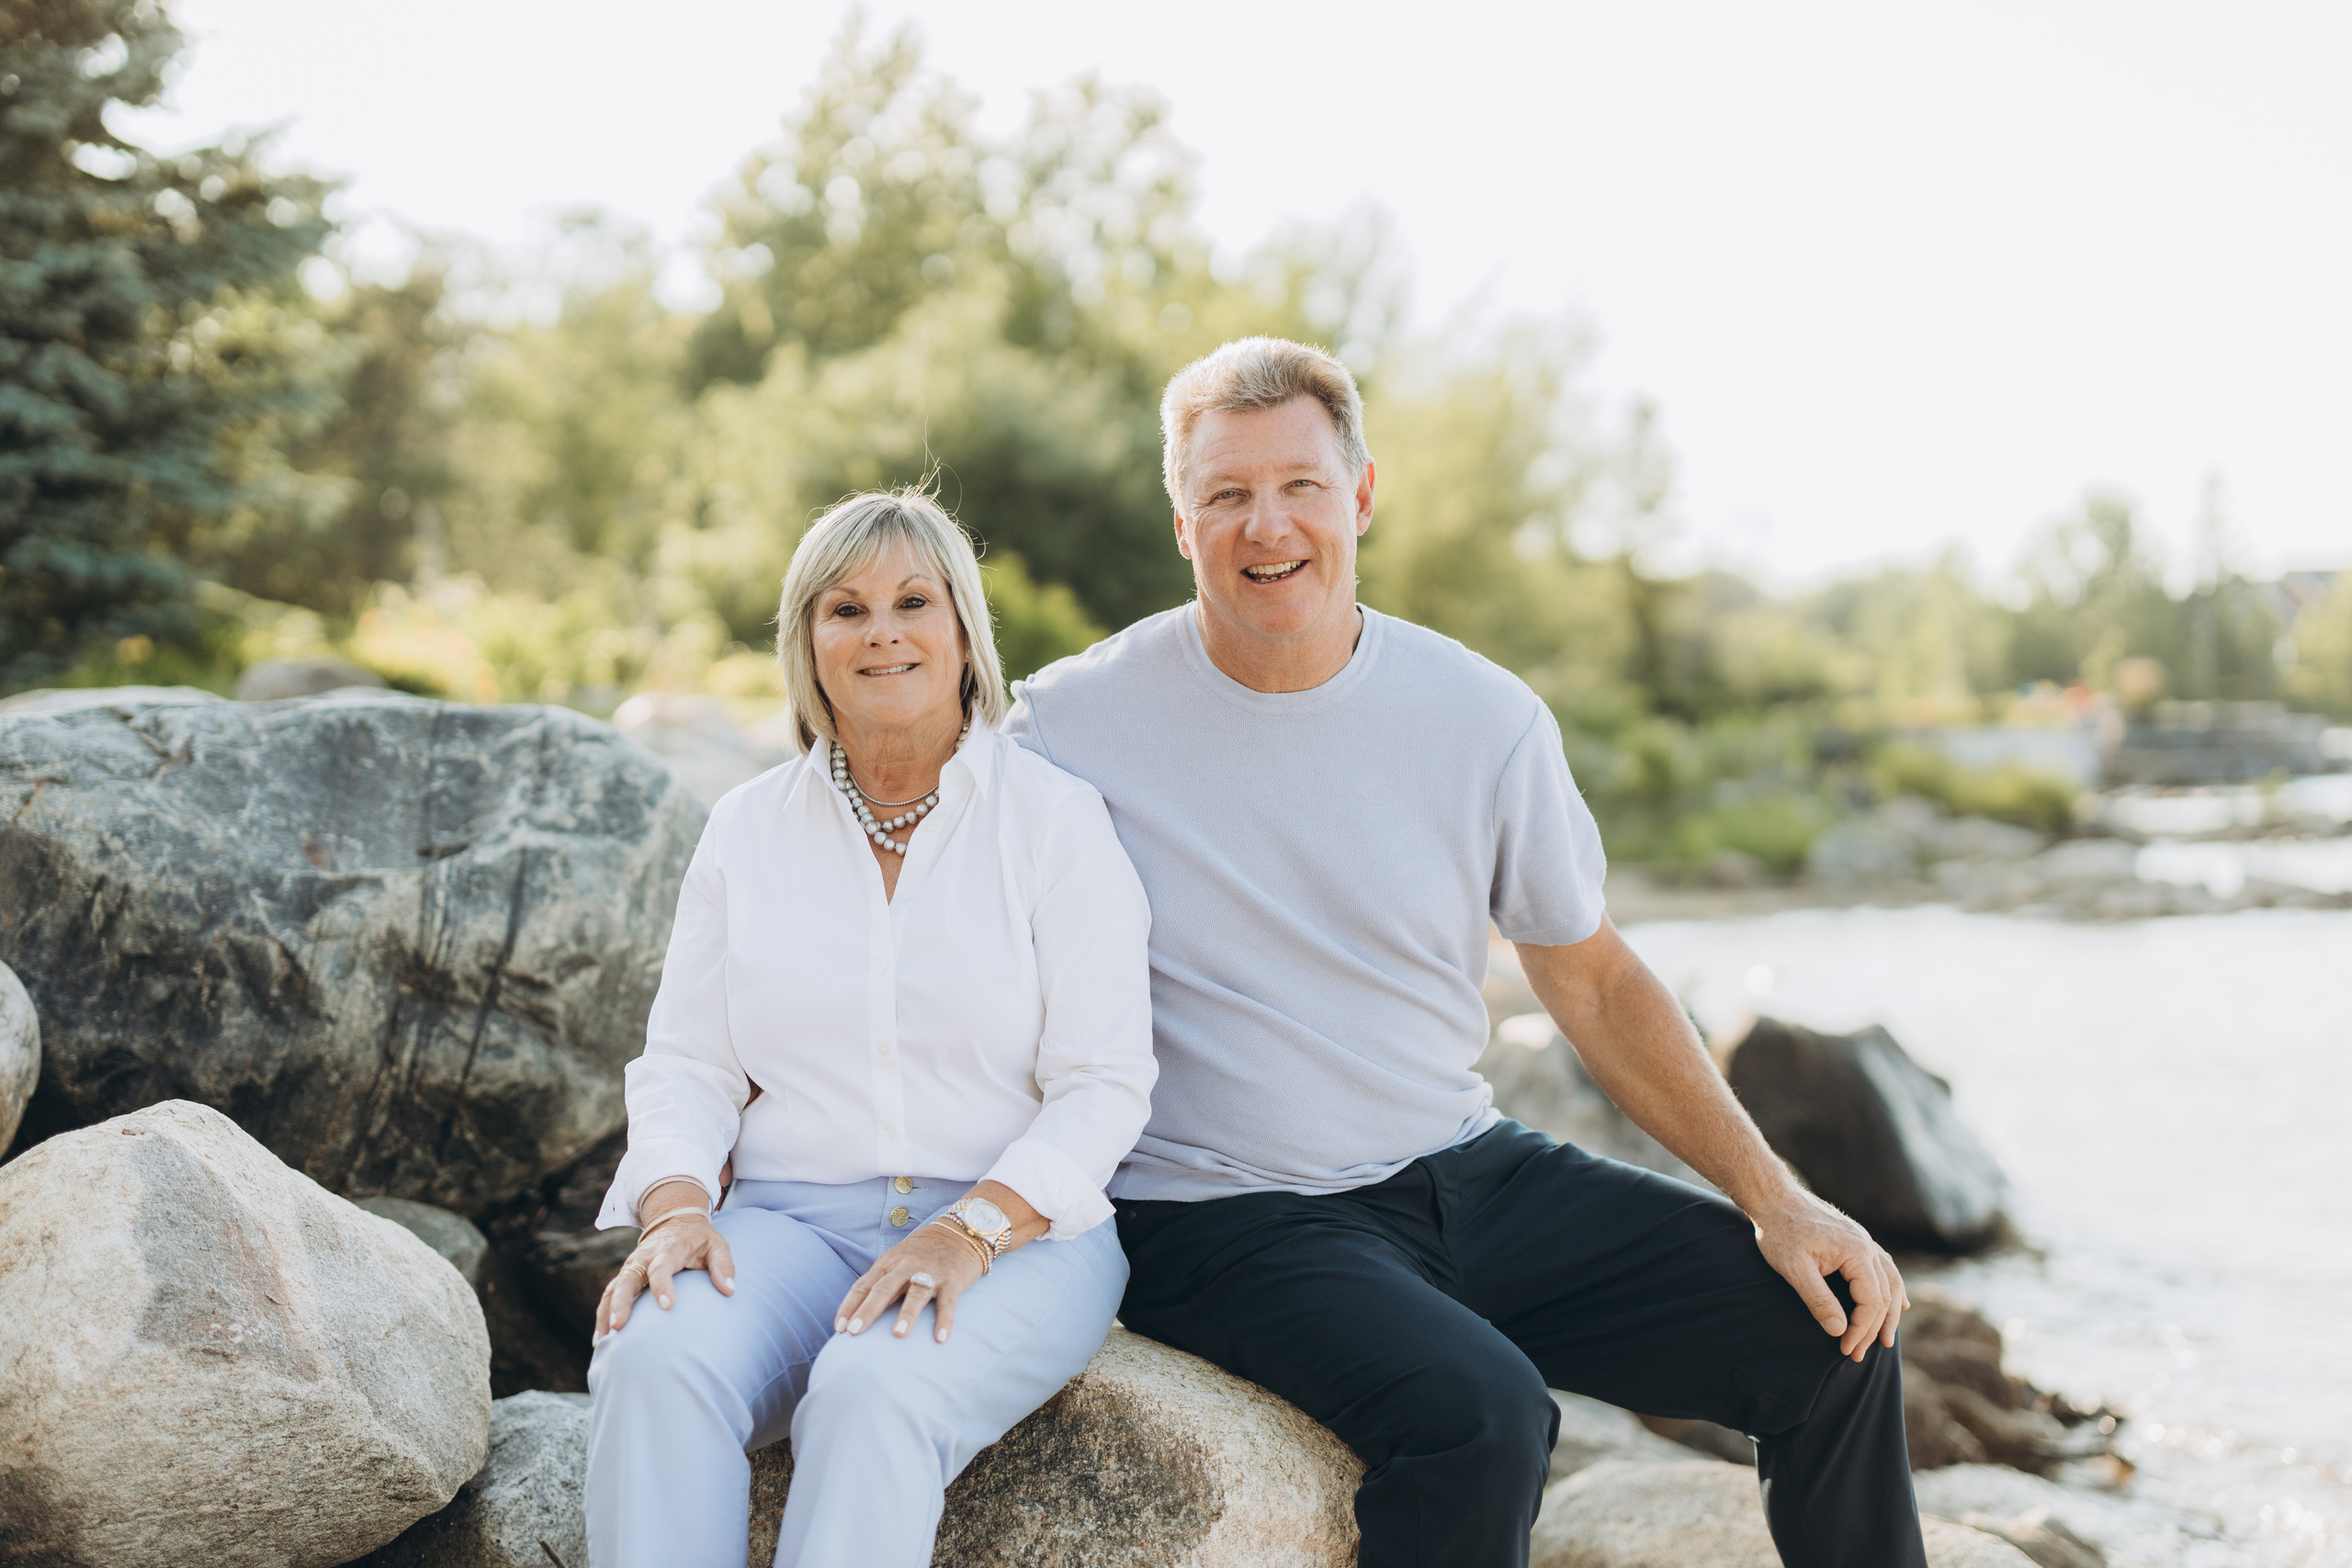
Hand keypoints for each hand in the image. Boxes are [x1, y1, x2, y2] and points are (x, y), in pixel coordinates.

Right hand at [594, 1211, 735, 1339]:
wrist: (676, 1220)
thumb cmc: (699, 1239)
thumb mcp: (717, 1245)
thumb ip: (723, 1266)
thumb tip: (729, 1291)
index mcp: (669, 1249)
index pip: (662, 1267)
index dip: (662, 1285)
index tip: (667, 1306)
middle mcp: (644, 1257)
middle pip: (628, 1278)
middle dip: (622, 1303)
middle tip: (619, 1326)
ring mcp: (632, 1266)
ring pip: (614, 1288)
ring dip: (607, 1313)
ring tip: (603, 1340)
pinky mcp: (626, 1276)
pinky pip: (610, 1295)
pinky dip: (603, 1315)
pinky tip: (601, 1339)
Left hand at [834, 1223, 986, 1343]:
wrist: (960, 1232)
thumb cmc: (922, 1253)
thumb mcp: (896, 1261)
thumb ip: (880, 1282)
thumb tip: (856, 1312)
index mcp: (888, 1264)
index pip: (863, 1286)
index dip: (850, 1306)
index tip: (839, 1328)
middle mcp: (906, 1267)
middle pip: (883, 1289)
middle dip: (868, 1311)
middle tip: (854, 1332)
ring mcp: (930, 1272)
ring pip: (916, 1294)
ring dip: (907, 1314)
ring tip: (898, 1335)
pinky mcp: (952, 1279)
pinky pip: (948, 1302)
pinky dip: (944, 1320)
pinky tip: (940, 1338)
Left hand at [1751, 1193, 1908, 1361]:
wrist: (1772, 1198)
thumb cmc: (1780, 1232)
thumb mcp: (1794, 1269)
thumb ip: (1818, 1300)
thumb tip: (1840, 1331)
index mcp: (1857, 1252)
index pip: (1871, 1301)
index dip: (1861, 1329)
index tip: (1845, 1348)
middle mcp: (1867, 1245)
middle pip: (1884, 1295)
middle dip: (1873, 1328)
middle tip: (1857, 1354)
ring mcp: (1863, 1241)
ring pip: (1889, 1281)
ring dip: (1889, 1312)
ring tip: (1886, 1340)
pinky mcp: (1855, 1240)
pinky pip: (1883, 1268)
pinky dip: (1891, 1288)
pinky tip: (1898, 1301)